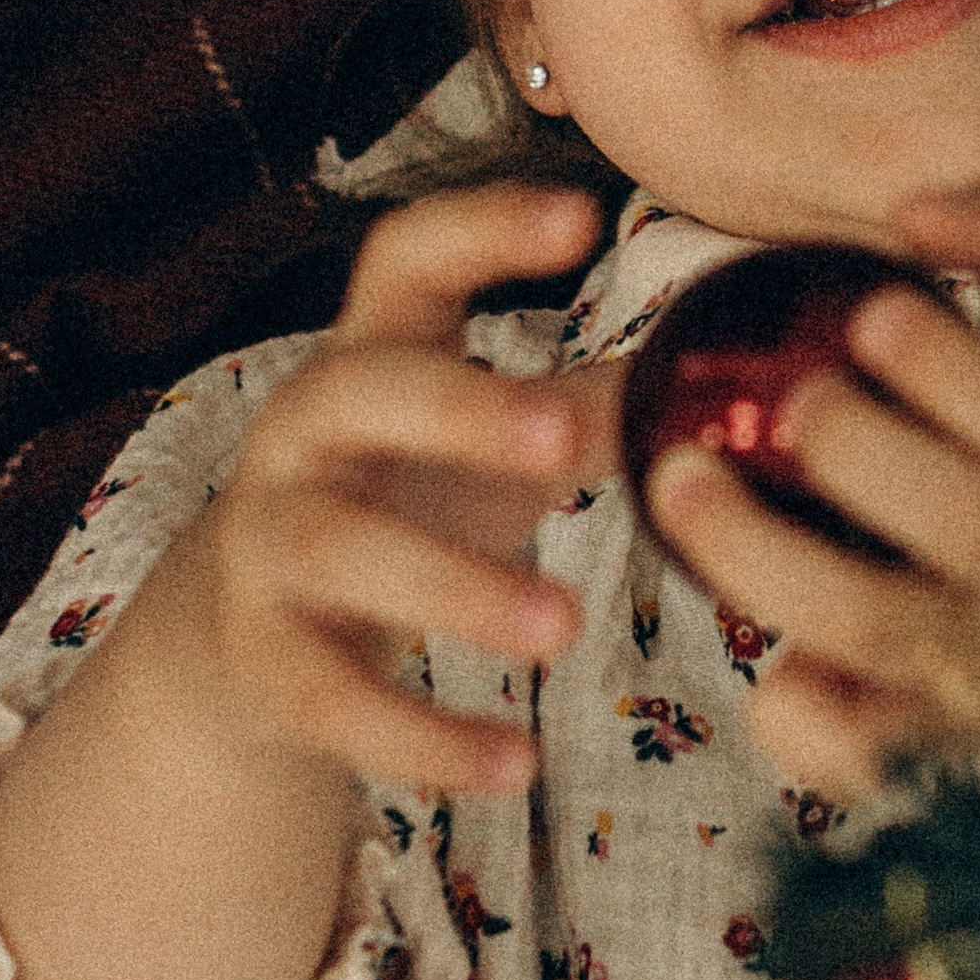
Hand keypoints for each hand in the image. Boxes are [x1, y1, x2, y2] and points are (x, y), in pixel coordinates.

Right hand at [183, 183, 622, 795]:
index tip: (581, 214)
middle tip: (561, 438)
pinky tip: (514, 765)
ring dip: (454, 587)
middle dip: (454, 406)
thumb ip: (593, 404)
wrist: (248, 633)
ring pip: (341, 549)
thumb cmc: (409, 495)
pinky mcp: (262, 657)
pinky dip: (423, 738)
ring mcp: (269, 543)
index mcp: (372, 351)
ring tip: (566, 628)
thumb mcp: (495, 442)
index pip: (407, 259)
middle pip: (356, 389)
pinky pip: (333, 698)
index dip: (482, 228)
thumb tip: (730, 372)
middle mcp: (302, 431)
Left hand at [644, 283, 979, 815]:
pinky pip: (866, 754)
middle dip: (869, 457)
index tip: (873, 314)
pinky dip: (809, 724)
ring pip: (888, 631)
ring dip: (773, 561)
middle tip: (793, 402)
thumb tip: (915, 210)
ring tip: (679, 481)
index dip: (961, 372)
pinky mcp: (942, 749)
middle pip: (977, 527)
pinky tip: (768, 677)